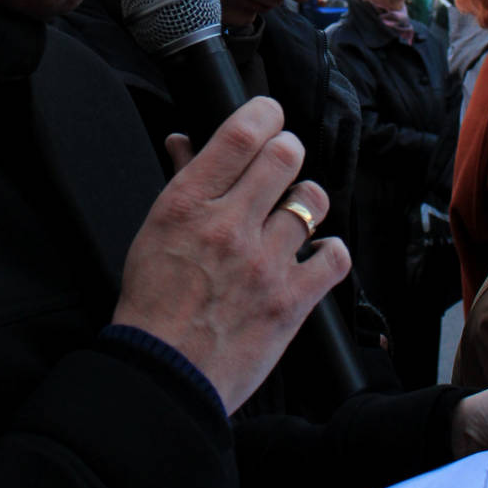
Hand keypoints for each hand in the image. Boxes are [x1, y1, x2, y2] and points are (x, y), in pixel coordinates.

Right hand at [111, 97, 350, 412]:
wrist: (163, 374)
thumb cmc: (152, 304)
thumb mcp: (154, 231)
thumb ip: (180, 181)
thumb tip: (185, 141)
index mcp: (188, 205)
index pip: (240, 135)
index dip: (265, 113)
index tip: (270, 116)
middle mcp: (229, 227)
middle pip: (284, 156)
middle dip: (288, 152)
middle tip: (283, 164)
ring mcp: (264, 264)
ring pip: (313, 200)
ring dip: (307, 202)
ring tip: (294, 216)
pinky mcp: (291, 301)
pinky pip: (334, 254)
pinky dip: (328, 251)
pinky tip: (312, 255)